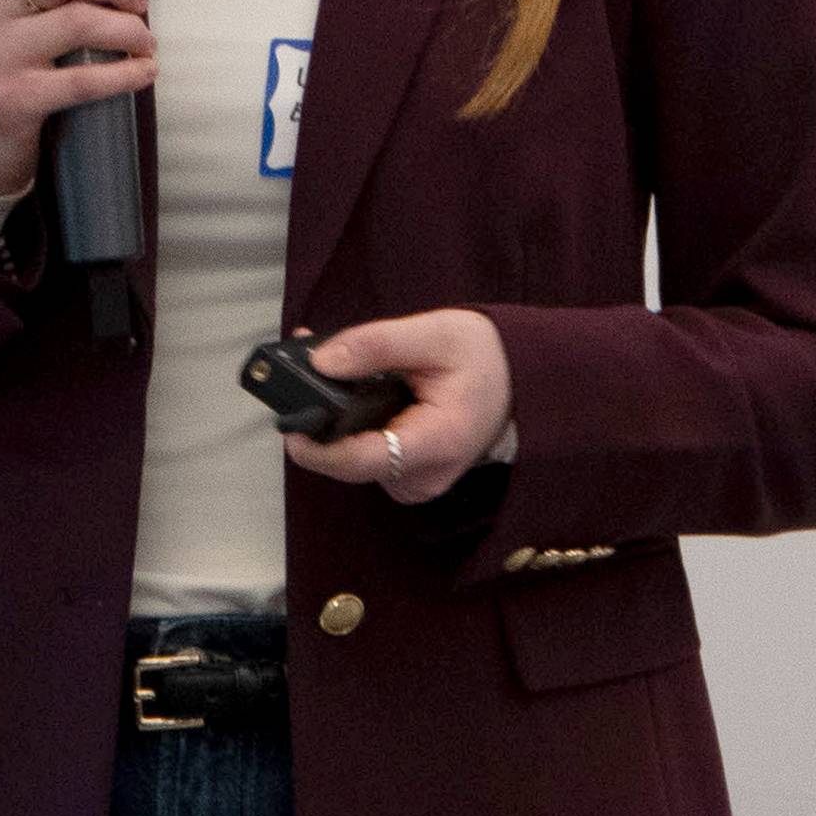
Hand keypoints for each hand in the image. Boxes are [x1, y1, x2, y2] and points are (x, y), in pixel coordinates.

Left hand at [283, 308, 509, 503]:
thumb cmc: (487, 357)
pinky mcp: (413, 475)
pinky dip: (356, 425)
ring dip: (336, 419)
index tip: (289, 423)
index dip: (316, 447)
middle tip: (303, 367)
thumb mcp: (434, 334)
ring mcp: (420, 481)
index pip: (361, 461)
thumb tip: (320, 361)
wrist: (526, 382)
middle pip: (350, 460)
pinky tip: (355, 392)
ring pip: (356, 458)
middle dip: (320, 418)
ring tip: (333, 371)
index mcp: (436, 442)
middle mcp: (426, 475)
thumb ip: (375, 345)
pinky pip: (371, 455)